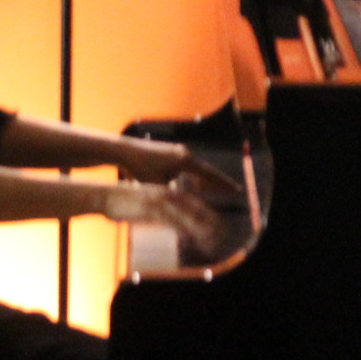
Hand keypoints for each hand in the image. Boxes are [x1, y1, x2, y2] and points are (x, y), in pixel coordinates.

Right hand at [102, 181, 227, 250]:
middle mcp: (166, 194)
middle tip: (223, 233)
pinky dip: (183, 228)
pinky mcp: (150, 208)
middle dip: (210, 221)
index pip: (193, 203)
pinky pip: (170, 220)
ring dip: (200, 227)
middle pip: (195, 208)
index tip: (220, 225)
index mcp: (166, 192)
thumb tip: (171, 227)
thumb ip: (160, 217)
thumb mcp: (146, 211)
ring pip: (185, 214)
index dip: (207, 214)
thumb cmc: (124, 204)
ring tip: (213, 238)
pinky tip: (191, 237)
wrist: (104, 196)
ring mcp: (159, 200)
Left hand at [116, 138, 244, 203]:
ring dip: (205, 180)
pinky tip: (195, 183)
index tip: (236, 190)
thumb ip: (175, 195)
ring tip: (217, 189)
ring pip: (196, 169)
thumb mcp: (160, 186)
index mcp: (185, 161)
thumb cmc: (140, 169)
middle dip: (219, 182)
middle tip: (234, 191)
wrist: (124, 151)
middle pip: (206, 171)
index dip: (223, 185)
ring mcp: (177, 151)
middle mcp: (184, 153)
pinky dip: (194, 176)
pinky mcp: (170, 152)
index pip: (210, 175)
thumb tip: (187, 208)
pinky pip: (187, 166)